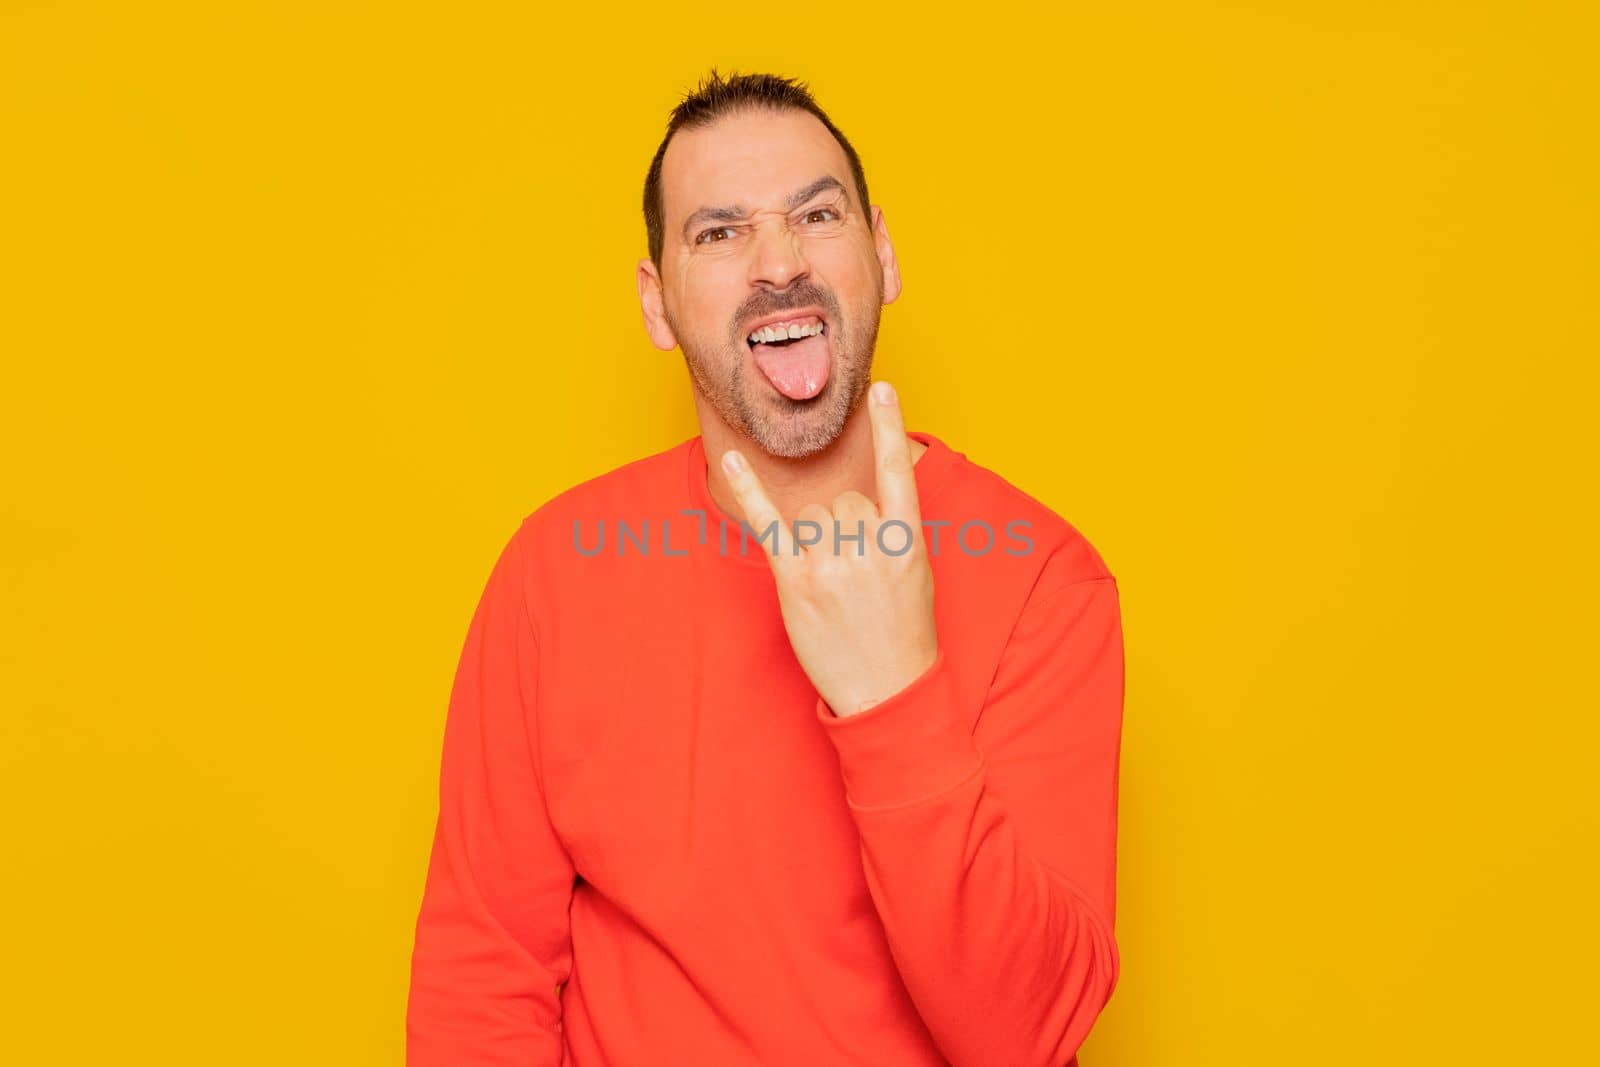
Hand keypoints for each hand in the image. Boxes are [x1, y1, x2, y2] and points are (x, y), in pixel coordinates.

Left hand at [722, 381, 938, 716]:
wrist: (889, 690)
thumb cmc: (904, 634)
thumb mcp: (916, 575)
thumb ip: (894, 533)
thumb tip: (864, 504)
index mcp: (907, 541)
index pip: (896, 472)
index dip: (890, 427)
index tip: (882, 387)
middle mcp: (870, 545)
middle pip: (843, 501)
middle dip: (845, 530)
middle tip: (855, 577)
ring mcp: (832, 562)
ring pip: (813, 516)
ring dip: (818, 543)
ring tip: (834, 587)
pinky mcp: (796, 580)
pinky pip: (769, 523)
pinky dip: (748, 490)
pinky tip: (730, 461)